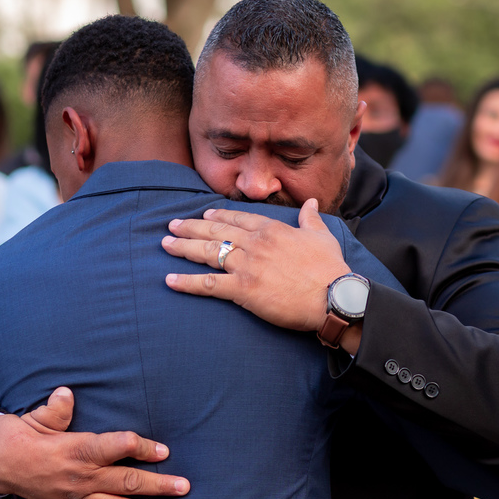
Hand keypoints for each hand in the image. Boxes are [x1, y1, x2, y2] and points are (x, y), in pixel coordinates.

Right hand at [0, 387, 189, 498]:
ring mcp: (79, 492)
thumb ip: (57, 408)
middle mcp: (81, 474)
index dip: (142, 448)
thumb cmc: (21, 435)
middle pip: (128, 478)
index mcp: (75, 449)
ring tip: (175, 496)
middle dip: (159, 480)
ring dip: (151, 497)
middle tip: (185, 484)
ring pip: (121, 497)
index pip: (117, 448)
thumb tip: (68, 392)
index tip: (163, 450)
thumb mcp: (38, 418)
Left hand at [162, 199, 349, 331]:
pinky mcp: (242, 289)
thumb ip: (311, 218)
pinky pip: (208, 284)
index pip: (238, 218)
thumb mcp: (322, 236)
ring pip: (207, 252)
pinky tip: (170, 280)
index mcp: (271, 229)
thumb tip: (311, 202)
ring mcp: (246, 265)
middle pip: (216, 231)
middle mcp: (254, 243)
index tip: (204, 214)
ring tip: (165, 244)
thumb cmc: (329, 268)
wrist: (332, 295)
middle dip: (191, 227)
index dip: (218, 215)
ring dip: (183, 247)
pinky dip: (187, 282)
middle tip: (172, 225)